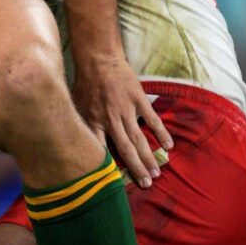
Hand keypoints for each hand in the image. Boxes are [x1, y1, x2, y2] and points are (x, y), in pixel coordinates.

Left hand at [72, 54, 172, 187]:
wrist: (98, 60)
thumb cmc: (85, 84)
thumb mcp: (76, 106)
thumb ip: (82, 125)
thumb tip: (78, 144)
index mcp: (93, 122)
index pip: (101, 151)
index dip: (109, 168)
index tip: (116, 184)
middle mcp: (110, 119)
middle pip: (125, 150)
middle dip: (136, 169)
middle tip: (146, 184)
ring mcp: (125, 110)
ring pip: (139, 139)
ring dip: (149, 157)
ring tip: (157, 173)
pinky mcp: (138, 99)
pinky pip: (152, 119)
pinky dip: (161, 133)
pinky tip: (169, 146)